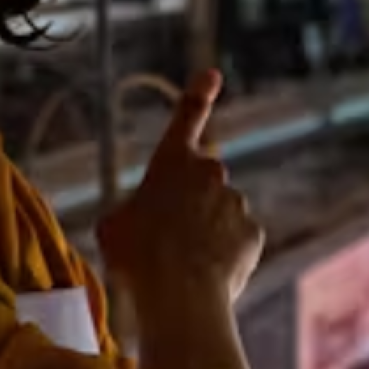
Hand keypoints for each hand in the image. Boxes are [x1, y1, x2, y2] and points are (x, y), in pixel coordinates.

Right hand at [97, 70, 263, 301]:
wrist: (179, 294)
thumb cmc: (137, 258)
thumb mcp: (114, 226)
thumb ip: (133, 210)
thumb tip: (142, 220)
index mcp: (172, 162)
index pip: (186, 118)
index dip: (198, 94)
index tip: (212, 74)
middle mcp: (210, 173)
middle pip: (201, 184)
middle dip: (190, 204)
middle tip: (167, 240)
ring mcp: (236, 201)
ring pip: (219, 216)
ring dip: (205, 234)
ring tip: (183, 266)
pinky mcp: (254, 232)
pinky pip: (237, 241)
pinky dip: (224, 255)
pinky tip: (206, 274)